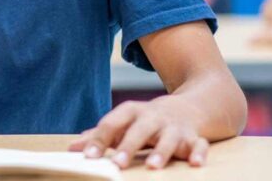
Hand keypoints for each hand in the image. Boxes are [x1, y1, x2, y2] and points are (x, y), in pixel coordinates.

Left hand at [69, 98, 208, 169]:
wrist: (190, 107)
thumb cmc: (147, 120)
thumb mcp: (124, 122)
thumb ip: (100, 135)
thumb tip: (72, 149)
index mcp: (131, 113)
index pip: (112, 124)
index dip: (99, 140)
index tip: (88, 156)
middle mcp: (153, 117)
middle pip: (139, 129)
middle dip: (129, 146)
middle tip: (118, 163)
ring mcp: (175, 127)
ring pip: (168, 137)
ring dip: (162, 151)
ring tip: (153, 165)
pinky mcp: (194, 137)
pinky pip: (199, 144)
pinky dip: (199, 152)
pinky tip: (196, 163)